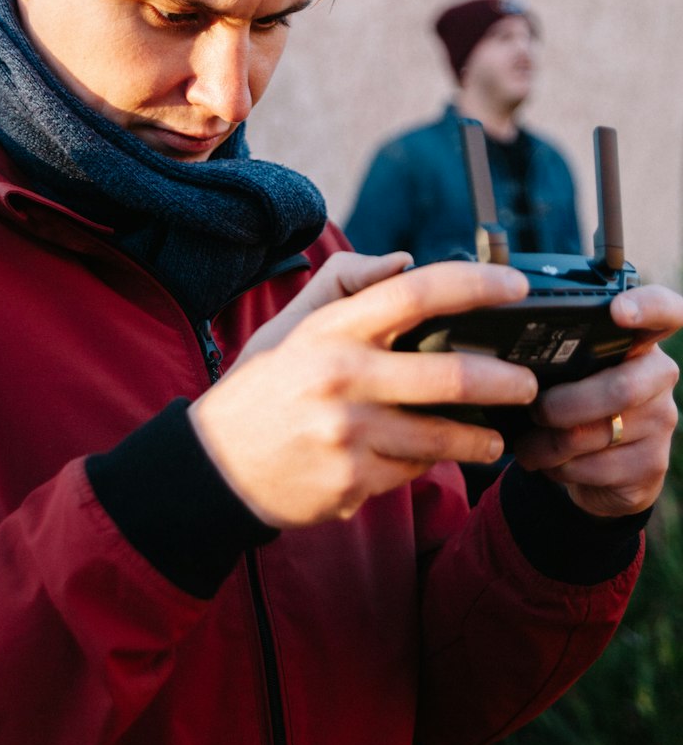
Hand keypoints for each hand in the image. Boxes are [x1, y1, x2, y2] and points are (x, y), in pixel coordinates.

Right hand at [189, 258, 537, 528]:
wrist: (216, 465)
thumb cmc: (264, 386)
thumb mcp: (291, 324)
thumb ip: (345, 284)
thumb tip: (405, 263)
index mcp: (330, 329)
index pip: (416, 293)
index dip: (476, 285)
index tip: (516, 287)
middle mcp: (341, 377)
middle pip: (453, 376)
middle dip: (507, 382)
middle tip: (527, 384)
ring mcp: (348, 434)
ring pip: (445, 436)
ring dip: (482, 437)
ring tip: (494, 436)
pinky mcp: (352, 481)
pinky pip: (414, 471)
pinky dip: (428, 464)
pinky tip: (427, 459)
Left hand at [513, 285, 682, 517]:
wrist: (597, 467)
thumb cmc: (571, 401)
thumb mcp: (565, 370)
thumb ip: (555, 353)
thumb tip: (502, 351)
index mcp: (637, 341)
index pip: (664, 311)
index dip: (647, 307)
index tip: (618, 311)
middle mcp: (658, 376)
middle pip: (620, 388)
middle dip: (564, 405)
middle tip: (534, 411)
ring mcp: (661, 421)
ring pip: (600, 433)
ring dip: (550, 444)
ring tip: (528, 445)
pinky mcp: (653, 463)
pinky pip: (598, 468)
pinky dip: (561, 468)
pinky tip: (550, 464)